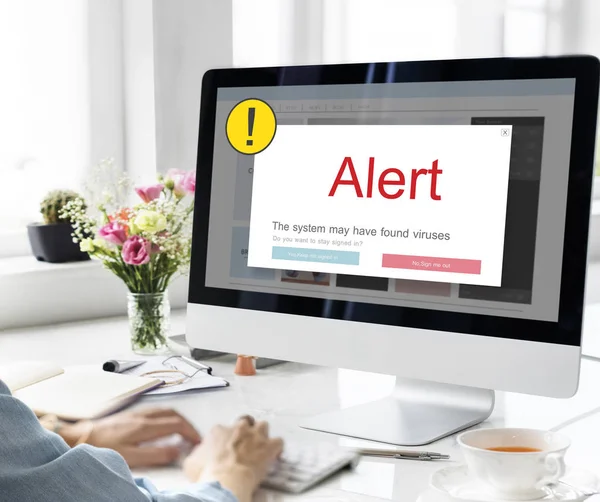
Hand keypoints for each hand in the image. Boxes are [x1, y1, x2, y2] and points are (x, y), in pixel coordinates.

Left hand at [65, 408, 200, 467]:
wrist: (80, 437)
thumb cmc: (102, 447)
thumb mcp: (130, 457)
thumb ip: (156, 454)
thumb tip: (177, 450)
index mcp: (146, 425)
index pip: (177, 424)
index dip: (191, 432)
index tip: (197, 442)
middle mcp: (144, 416)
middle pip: (174, 414)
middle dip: (188, 424)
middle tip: (194, 436)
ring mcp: (137, 413)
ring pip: (166, 410)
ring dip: (178, 419)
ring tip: (183, 431)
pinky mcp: (130, 414)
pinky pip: (156, 411)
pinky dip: (167, 417)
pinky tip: (164, 425)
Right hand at [183, 416, 282, 501]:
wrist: (225, 481)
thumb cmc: (206, 473)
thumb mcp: (191, 462)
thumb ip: (198, 452)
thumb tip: (199, 453)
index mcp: (219, 430)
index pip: (223, 429)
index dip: (226, 439)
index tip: (225, 449)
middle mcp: (238, 428)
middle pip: (245, 422)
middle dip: (245, 431)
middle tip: (244, 446)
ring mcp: (255, 435)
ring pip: (263, 426)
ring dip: (262, 435)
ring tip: (260, 447)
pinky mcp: (268, 446)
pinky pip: (278, 442)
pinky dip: (277, 448)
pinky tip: (274, 455)